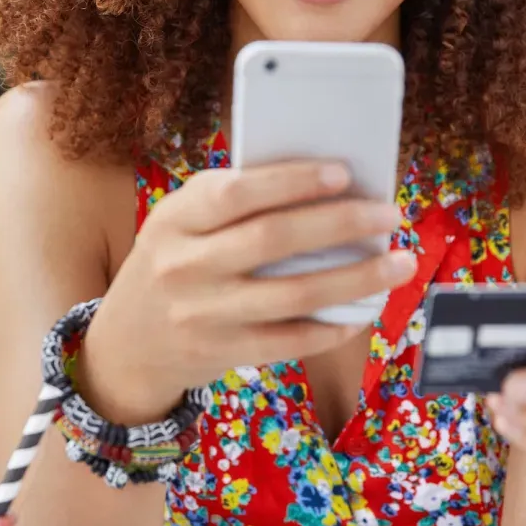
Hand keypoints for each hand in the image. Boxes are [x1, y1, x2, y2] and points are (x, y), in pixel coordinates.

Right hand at [82, 161, 416, 421]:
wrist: (126, 344)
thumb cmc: (172, 265)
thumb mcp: (179, 224)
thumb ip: (231, 204)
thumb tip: (324, 185)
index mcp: (174, 220)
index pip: (235, 192)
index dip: (291, 181)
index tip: (343, 173)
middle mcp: (184, 266)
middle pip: (273, 240)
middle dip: (340, 224)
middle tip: (389, 214)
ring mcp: (203, 314)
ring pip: (293, 294)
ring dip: (356, 278)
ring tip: (399, 262)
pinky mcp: (222, 353)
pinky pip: (290, 340)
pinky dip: (332, 326)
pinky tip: (362, 311)